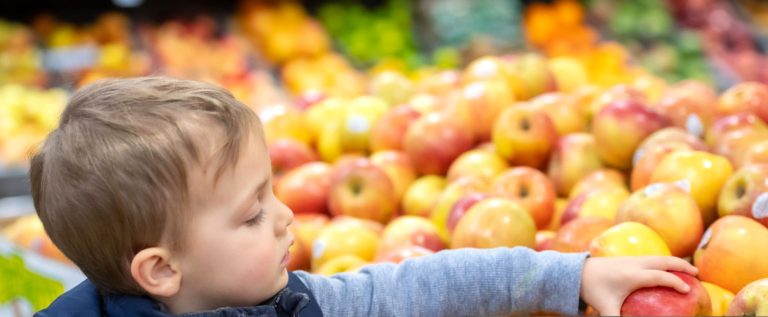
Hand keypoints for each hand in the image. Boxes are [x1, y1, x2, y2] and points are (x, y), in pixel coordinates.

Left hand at [579, 256, 697, 315]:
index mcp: (632, 276)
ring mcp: (631, 259)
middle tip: (697, 273)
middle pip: (664, 261)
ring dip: (674, 261)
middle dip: (682, 266)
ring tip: (687, 269)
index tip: (688, 289)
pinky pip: (651, 257)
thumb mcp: (605, 309)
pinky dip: (663, 261)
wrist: (577, 271)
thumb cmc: (593, 291)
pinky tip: (667, 268)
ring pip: (658, 257)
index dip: (676, 282)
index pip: (660, 276)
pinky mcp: (627, 258)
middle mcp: (634, 264)